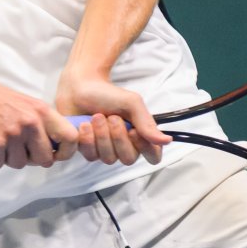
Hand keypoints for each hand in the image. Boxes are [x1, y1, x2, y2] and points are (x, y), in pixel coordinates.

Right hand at [0, 63, 78, 168]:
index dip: (66, 152)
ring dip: (8, 157)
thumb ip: (42, 123)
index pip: (70, 137)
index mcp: (42, 111)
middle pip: (45, 160)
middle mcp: (30, 122)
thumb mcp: (26, 104)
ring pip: (20, 164)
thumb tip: (55, 149)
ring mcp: (12, 134)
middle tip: (17, 148)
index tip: (55, 155)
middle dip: (32, 159)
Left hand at [55, 73, 170, 165]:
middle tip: (112, 117)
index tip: (133, 131)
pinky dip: (88, 139)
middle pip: (128, 159)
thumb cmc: (108, 94)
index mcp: (140, 135)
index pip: (153, 156)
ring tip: (96, 116)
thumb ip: (147, 124)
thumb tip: (167, 141)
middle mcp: (125, 146)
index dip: (145, 149)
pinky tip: (84, 124)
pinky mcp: (88, 151)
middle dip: (118, 137)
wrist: (79, 88)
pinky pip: (91, 156)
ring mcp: (106, 150)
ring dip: (102, 136)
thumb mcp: (131, 103)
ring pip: (109, 159)